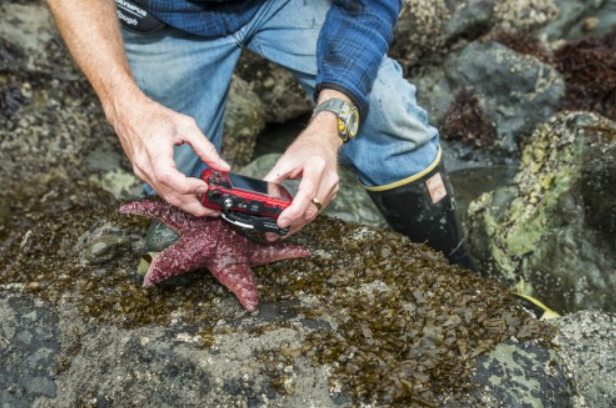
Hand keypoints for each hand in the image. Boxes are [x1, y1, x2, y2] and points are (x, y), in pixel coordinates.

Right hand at [108, 92, 229, 216]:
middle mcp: (146, 166)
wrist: (128, 114)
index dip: (188, 186)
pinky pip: (161, 191)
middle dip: (193, 207)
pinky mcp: (143, 175)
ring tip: (207, 207)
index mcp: (155, 152)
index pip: (168, 177)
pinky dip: (177, 197)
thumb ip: (206, 148)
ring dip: (187, 205)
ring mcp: (142, 173)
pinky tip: (191, 197)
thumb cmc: (155, 117)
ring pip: (166, 197)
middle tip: (213, 211)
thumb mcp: (186, 126)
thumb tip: (222, 167)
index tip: (205, 186)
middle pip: (169, 195)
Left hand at [264, 111, 342, 239]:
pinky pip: (317, 210)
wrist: (324, 140)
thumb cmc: (306, 148)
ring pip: (314, 213)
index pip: (306, 194)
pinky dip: (303, 218)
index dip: (293, 211)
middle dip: (292, 224)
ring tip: (280, 232)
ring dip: (297, 224)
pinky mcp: (332, 193)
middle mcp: (328, 179)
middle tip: (274, 233)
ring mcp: (333, 188)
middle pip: (310, 209)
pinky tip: (292, 223)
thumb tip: (260, 196)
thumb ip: (273, 179)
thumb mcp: (286, 160)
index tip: (281, 222)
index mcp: (316, 167)